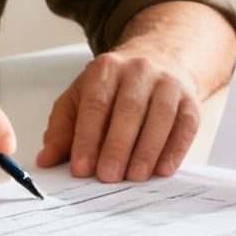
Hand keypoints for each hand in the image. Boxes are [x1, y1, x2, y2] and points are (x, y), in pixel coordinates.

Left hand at [36, 48, 201, 181]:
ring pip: (159, 117)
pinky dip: (175, 149)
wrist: (160, 58)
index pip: (95, 104)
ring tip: (134, 176)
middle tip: (107, 176)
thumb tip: (45, 159)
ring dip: (147, 150)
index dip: (87, 138)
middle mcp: (139, 71)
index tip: (81, 168)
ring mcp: (168, 83)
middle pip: (129, 109)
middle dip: (117, 146)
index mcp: (106, 69)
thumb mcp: (81, 97)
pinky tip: (163, 169)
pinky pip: (185, 125)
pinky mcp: (190, 99)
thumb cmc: (115, 87)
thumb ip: (62, 129)